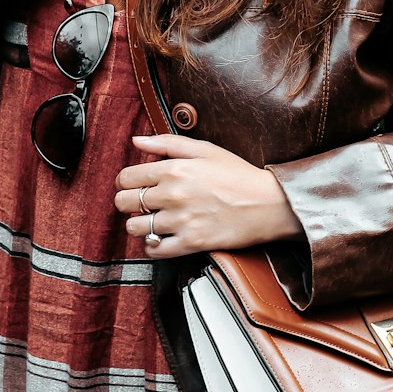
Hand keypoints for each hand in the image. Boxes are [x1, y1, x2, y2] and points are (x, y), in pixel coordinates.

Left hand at [114, 134, 304, 258]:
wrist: (269, 204)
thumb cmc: (238, 174)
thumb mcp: (204, 149)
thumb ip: (166, 143)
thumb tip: (136, 141)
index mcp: (173, 169)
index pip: (126, 177)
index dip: (124, 182)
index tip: (131, 185)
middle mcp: (173, 194)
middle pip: (124, 202)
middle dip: (126, 202)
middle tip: (138, 203)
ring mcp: (182, 220)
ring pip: (135, 228)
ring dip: (138, 225)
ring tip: (150, 221)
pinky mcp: (192, 243)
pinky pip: (155, 251)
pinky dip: (151, 246)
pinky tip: (160, 238)